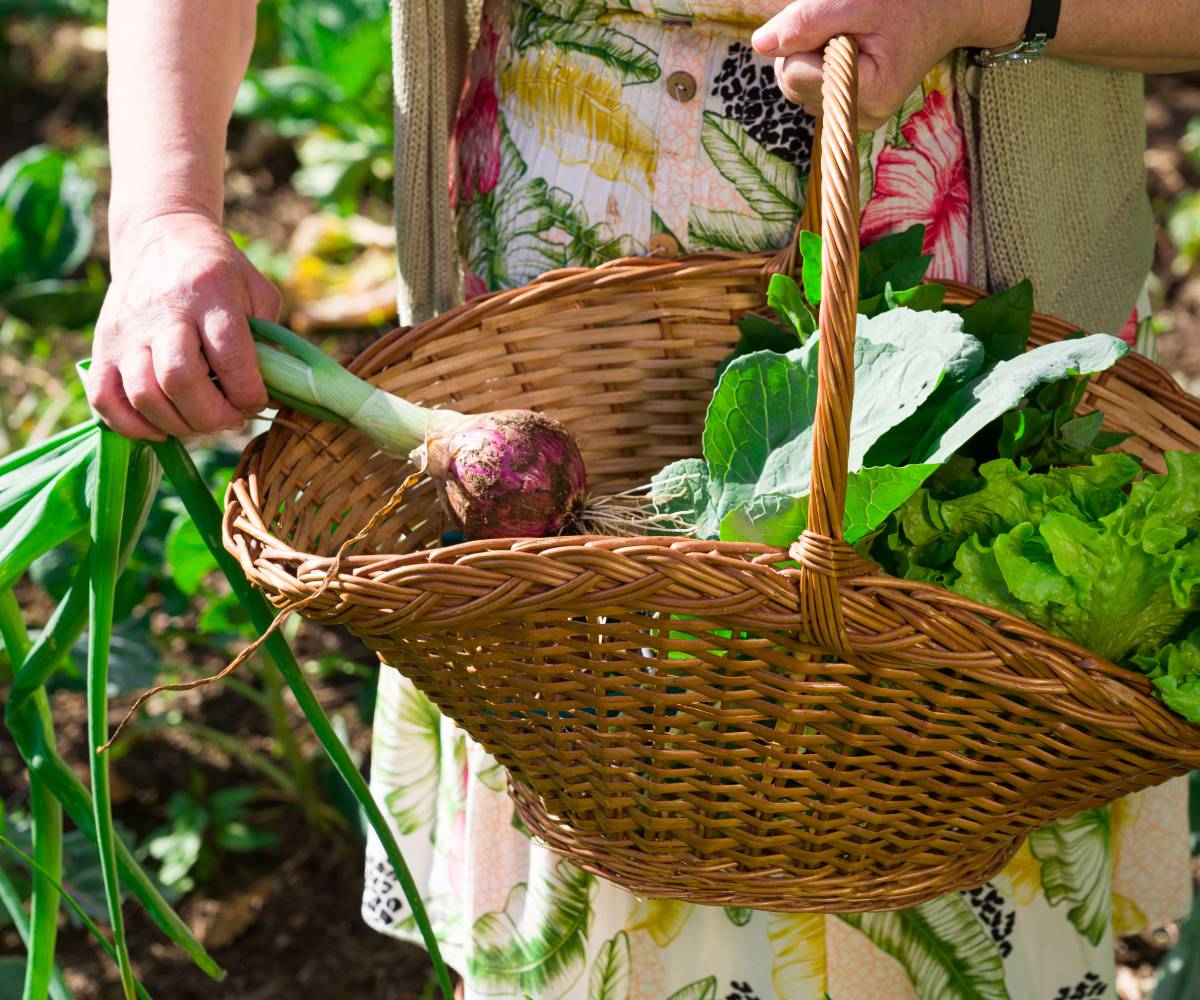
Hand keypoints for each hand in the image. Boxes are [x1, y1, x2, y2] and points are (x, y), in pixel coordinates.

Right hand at [88, 209, 280, 439]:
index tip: (257, 401)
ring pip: (143, 394)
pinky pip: (105, 400)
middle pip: (180, 379)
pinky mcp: (102, 346)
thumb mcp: (256, 290)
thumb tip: (277, 396)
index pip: (230, 356)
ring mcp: (127, 330)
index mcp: (209, 292)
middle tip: (230, 419)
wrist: (159, 236)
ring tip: (201, 422)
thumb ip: (271, 340)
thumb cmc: (219, 271)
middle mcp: (163, 311)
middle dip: (213, 416)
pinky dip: (133, 426)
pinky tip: (162, 427)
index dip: (249, 393)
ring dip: (178, 425)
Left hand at [751, 0, 1025, 130]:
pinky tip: (849, 46)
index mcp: (867, 95)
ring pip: (795, 84)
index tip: (842, 20)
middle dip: (805, 45)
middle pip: (790, 82)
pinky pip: (809, 85)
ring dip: (811, 50)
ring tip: (852, 32)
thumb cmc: (909, 1)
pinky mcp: (848, 109)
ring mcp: (853, 117)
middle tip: (846, 23)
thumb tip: (760, 44)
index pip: (793, 72)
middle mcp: (859, 117)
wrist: (948, 9)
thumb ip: (808, 21)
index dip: (807, 37)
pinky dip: (818, 60)